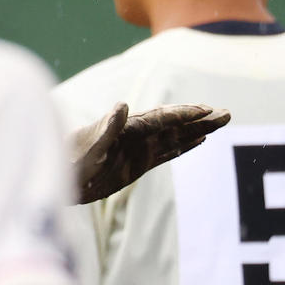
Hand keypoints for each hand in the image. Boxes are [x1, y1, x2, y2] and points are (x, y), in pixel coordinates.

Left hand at [72, 102, 230, 203]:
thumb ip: (106, 128)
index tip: (207, 110)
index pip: (162, 118)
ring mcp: (137, 149)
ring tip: (220, 123)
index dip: (184, 114)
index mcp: (126, 128)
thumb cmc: (69, 162)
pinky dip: (183, 146)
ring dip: (197, 130)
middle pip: (174, 124)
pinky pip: (166, 153)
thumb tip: (122, 105)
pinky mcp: (137, 164)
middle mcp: (135, 135)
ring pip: (174, 137)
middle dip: (199, 119)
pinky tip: (198, 141)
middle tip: (226, 113)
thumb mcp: (88, 148)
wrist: (58, 178)